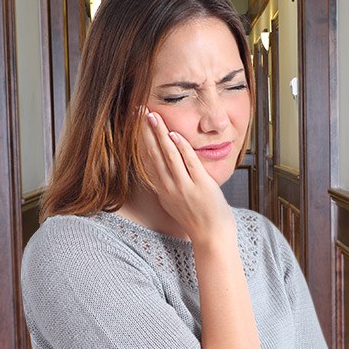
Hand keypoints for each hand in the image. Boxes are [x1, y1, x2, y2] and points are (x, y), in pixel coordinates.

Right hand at [140, 109, 235, 243]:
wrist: (212, 237)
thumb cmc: (197, 219)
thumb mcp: (176, 202)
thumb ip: (169, 186)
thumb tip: (164, 170)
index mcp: (162, 190)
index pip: (148, 159)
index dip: (141, 140)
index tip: (136, 123)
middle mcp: (169, 187)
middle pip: (154, 154)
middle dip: (146, 131)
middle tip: (139, 112)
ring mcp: (184, 187)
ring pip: (168, 156)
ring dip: (160, 134)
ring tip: (153, 116)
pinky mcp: (200, 186)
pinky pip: (189, 163)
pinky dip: (181, 148)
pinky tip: (174, 134)